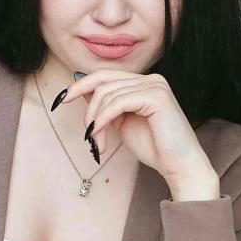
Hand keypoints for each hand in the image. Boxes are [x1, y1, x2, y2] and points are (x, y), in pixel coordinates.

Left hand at [65, 70, 219, 199]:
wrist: (178, 165)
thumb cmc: (152, 146)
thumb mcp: (120, 121)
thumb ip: (105, 104)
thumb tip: (81, 90)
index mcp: (143, 82)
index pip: (105, 75)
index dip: (81, 85)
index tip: (62, 99)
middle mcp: (151, 79)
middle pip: (103, 82)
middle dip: (87, 107)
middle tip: (85, 132)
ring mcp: (156, 85)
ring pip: (107, 94)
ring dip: (95, 121)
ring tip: (97, 142)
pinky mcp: (157, 96)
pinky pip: (117, 103)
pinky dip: (103, 119)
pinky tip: (100, 135)